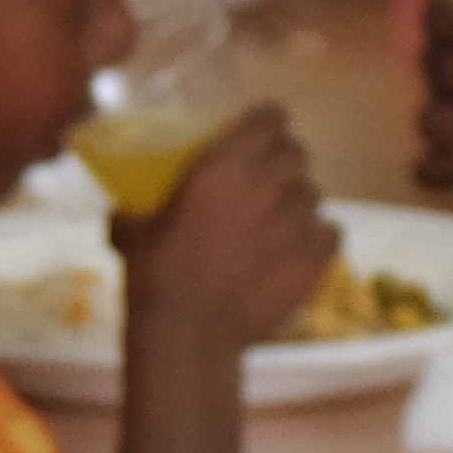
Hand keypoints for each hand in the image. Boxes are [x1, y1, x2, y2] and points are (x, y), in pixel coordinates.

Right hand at [116, 106, 334, 363]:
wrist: (190, 334)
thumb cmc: (157, 277)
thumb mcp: (134, 233)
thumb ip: (133, 212)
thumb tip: (121, 212)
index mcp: (227, 165)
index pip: (270, 118)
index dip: (267, 123)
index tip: (257, 133)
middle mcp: (270, 184)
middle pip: (297, 152)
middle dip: (284, 161)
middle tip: (265, 182)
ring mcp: (298, 221)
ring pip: (313, 193)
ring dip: (297, 202)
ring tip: (277, 224)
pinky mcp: (316, 257)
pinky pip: (331, 232)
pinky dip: (318, 237)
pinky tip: (298, 250)